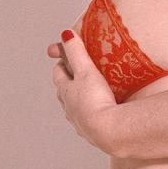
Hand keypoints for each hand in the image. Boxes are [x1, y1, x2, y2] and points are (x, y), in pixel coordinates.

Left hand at [48, 29, 118, 152]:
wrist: (109, 131)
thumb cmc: (96, 100)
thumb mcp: (86, 70)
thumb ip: (76, 52)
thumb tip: (66, 34)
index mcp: (65, 91)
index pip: (58, 74)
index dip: (62, 63)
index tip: (66, 57)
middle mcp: (69, 108)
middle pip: (64, 92)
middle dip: (68, 83)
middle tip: (77, 75)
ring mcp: (79, 123)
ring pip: (75, 108)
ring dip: (79, 101)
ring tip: (89, 96)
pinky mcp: (92, 134)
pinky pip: (88, 122)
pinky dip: (92, 116)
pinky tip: (101, 116)